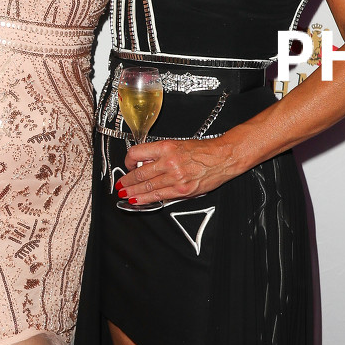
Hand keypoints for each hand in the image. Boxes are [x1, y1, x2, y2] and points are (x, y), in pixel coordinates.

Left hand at [116, 136, 237, 204]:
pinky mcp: (182, 190)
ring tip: (124, 194)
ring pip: (146, 187)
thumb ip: (160, 155)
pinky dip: (145, 199)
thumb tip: (145, 164)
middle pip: (139, 174)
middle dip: (126, 182)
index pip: (136, 154)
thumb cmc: (204, 150)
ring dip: (132, 192)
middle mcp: (169, 162)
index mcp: (166, 147)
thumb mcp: (178, 144)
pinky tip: (138, 200)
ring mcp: (175, 177)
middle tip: (120, 186)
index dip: (127, 161)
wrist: (224, 157)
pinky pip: (159, 196)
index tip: (126, 166)